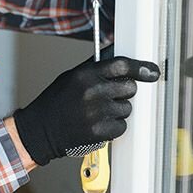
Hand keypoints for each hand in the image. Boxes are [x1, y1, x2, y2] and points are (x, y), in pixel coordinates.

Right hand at [13, 54, 159, 165]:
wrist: (40, 130)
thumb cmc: (57, 102)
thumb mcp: (72, 77)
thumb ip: (96, 68)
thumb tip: (121, 59)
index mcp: (85, 75)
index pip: (122, 65)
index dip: (140, 67)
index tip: (152, 71)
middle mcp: (91, 92)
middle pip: (130, 88)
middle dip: (125, 92)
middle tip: (110, 97)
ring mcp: (96, 113)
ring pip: (127, 109)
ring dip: (118, 111)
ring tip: (97, 113)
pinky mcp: (99, 132)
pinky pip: (121, 127)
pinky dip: (114, 127)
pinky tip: (97, 124)